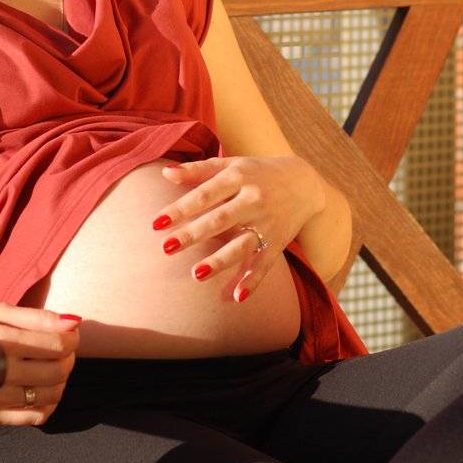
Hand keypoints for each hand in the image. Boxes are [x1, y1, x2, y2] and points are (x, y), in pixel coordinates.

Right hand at [0, 305, 79, 425]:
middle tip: (61, 347)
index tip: (69, 333)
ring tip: (48, 364)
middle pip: (59, 371)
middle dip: (69, 358)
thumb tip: (74, 321)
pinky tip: (37, 386)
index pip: (59, 345)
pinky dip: (47, 403)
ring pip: (51, 396)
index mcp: (2, 342)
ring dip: (60, 380)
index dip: (72, 339)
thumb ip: (36, 317)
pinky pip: (35, 417)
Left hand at [153, 154, 327, 303]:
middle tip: (165, 248)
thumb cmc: (258, 172)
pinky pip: (264, 264)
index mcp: (239, 176)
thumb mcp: (232, 164)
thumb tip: (165, 173)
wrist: (305, 183)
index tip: (156, 223)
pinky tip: (237, 298)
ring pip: (242, 244)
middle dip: (193, 234)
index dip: (181, 208)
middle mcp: (254, 199)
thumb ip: (199, 170)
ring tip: (196, 274)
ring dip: (220, 260)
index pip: (205, 194)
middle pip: (220, 219)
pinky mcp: (278, 242)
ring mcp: (267, 223)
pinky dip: (253, 281)